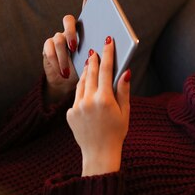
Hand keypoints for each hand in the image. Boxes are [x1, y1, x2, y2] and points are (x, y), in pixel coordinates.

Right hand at [42, 0, 92, 104]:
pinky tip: (62, 72)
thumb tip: (112, 46)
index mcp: (86, 29)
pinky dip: (57, 62)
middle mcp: (70, 29)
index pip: (87, 8)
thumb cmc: (86, 71)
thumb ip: (102, 52)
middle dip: (71, 32)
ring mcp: (57, 37)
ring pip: (58, 39)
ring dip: (64, 56)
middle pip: (68, 20)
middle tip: (75, 46)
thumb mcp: (96, 62)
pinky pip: (49, 50)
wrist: (68, 84)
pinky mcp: (47, 47)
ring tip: (68, 70)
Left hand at [67, 37, 130, 176]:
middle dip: (94, 60)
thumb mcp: (125, 111)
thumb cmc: (117, 132)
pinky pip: (76, 97)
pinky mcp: (70, 113)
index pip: (106, 70)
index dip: (108, 54)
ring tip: (90, 64)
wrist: (99, 153)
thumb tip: (125, 71)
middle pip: (91, 73)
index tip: (108, 42)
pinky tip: (87, 86)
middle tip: (96, 50)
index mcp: (105, 99)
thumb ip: (123, 90)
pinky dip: (82, 90)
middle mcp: (89, 100)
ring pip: (81, 83)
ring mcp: (77, 107)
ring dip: (86, 72)